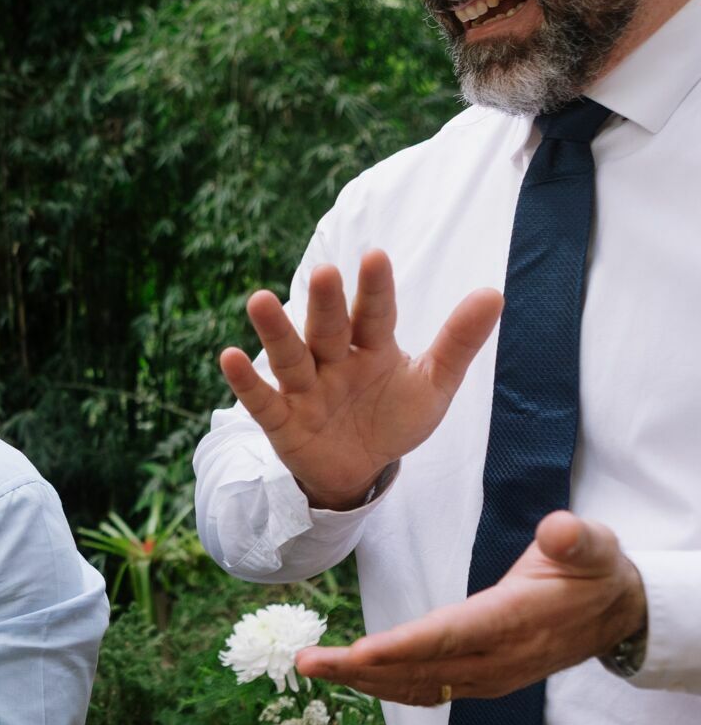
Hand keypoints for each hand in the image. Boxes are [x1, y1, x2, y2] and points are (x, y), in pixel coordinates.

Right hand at [218, 251, 502, 509]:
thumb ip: (458, 341)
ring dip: (275, 331)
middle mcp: (333, 361)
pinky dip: (246, 381)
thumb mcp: (433, 384)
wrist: (359, 468)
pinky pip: (262, 401)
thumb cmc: (393, 417)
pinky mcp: (282, 421)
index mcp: (371, 347)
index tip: (375, 257)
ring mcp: (305, 390)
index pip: (374, 315)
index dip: (374, 289)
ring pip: (290, 357)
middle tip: (324, 271)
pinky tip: (230, 357)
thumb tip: (493, 293)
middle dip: (324, 303)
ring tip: (259, 299)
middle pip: (328, 329)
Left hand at [298, 512, 646, 704]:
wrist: (616, 617)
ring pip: (415, 685)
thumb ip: (576, 540)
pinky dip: (383, 685)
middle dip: (359, 667)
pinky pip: (424, 690)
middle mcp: (497, 659)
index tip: (359, 652)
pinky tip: (349, 676)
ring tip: (311, 666)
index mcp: (517, 621)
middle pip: (419, 668)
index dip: (405, 647)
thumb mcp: (597, 547)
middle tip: (305, 661)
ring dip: (360, 679)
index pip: (452, 636)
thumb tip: (558, 530)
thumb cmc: (594, 573)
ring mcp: (487, 677)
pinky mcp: (479, 681)